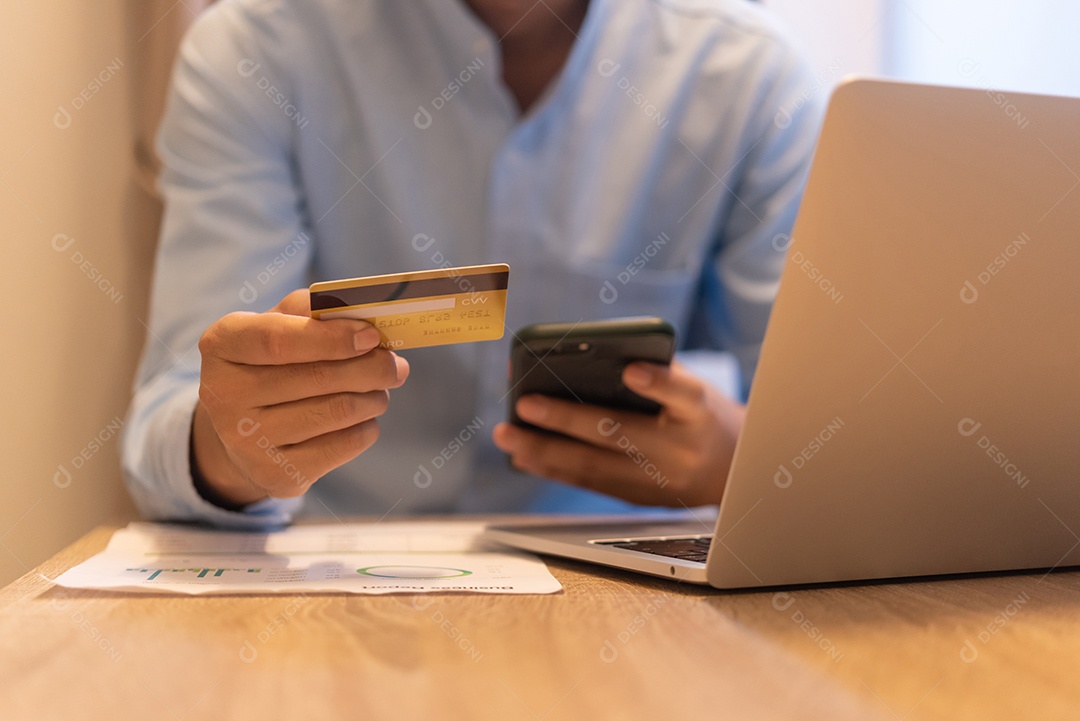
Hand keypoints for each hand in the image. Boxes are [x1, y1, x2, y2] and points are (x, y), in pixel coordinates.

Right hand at [192, 289, 408, 506]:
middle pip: (317, 378)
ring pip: (338, 411)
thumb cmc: (274, 362)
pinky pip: (344, 445)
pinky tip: (362, 418)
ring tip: (378, 390)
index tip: (371, 336)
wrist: (245, 428)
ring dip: (373, 397)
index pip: (277, 341)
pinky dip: (366, 428)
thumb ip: (317, 312)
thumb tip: (367, 323)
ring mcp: (245, 442)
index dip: (331, 338)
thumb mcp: (282, 323)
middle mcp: (223, 395)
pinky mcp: (274, 475)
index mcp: (222, 345)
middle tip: (394, 365)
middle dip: (370, 368)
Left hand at [492, 361, 743, 506]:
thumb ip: (654, 372)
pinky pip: (589, 482)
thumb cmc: (704, 416)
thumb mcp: (696, 390)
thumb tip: (585, 358)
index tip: (632, 370)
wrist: (734, 473)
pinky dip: (552, 468)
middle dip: (566, 420)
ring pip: (593, 466)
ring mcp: (657, 481)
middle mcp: (680, 449)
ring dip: (543, 450)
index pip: (684, 395)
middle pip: (619, 433)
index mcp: (701, 413)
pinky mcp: (638, 499)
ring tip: (507, 434)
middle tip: (525, 403)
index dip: (658, 383)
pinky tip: (523, 455)